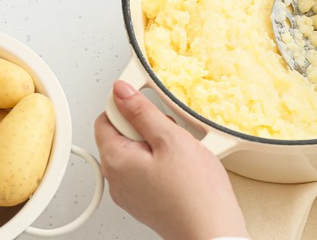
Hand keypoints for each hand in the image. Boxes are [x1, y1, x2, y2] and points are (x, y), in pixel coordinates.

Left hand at [94, 81, 248, 238]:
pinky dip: (162, 163)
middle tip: (172, 135)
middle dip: (147, 127)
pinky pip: (146, 171)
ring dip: (158, 145)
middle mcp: (116, 179)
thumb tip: (122, 91)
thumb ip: (142, 112)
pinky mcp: (145, 201)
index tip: (150, 108)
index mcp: (116, 160)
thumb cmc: (195, 192)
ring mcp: (130, 193)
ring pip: (137, 152)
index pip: (105, 117)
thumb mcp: (171, 138)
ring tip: (181, 154)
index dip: (129, 106)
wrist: (211, 230)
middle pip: (122, 135)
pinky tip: (182, 169)